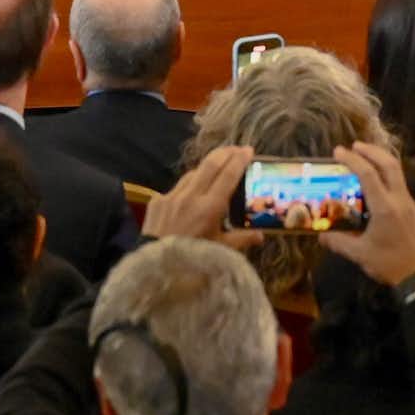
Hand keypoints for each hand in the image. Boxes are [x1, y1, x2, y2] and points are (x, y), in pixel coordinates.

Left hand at [140, 145, 263, 248]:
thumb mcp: (220, 251)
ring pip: (193, 173)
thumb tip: (260, 235)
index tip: (248, 150)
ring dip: (207, 167)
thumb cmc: (192, 260)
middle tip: (237, 148)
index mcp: (209, 208)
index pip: (228, 176)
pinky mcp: (158, 200)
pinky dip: (189, 186)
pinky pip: (177, 187)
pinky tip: (193, 191)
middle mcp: (191, 197)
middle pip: (210, 164)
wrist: (154, 267)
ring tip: (218, 166)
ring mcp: (172, 196)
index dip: (239, 160)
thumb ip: (241, 239)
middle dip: (225, 153)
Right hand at [322, 142, 414, 285]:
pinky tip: (376, 182)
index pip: (368, 174)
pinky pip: (400, 184)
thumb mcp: (360, 254)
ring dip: (381, 161)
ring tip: (365, 158)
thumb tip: (321, 236)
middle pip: (389, 164)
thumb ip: (339, 242)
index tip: (339, 151)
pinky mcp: (414, 210)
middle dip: (371, 151)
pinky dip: (387, 175)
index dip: (353, 160)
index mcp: (385, 207)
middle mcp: (399, 200)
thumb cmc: (390, 264)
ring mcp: (409, 203)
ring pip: (397, 172)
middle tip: (354, 146)